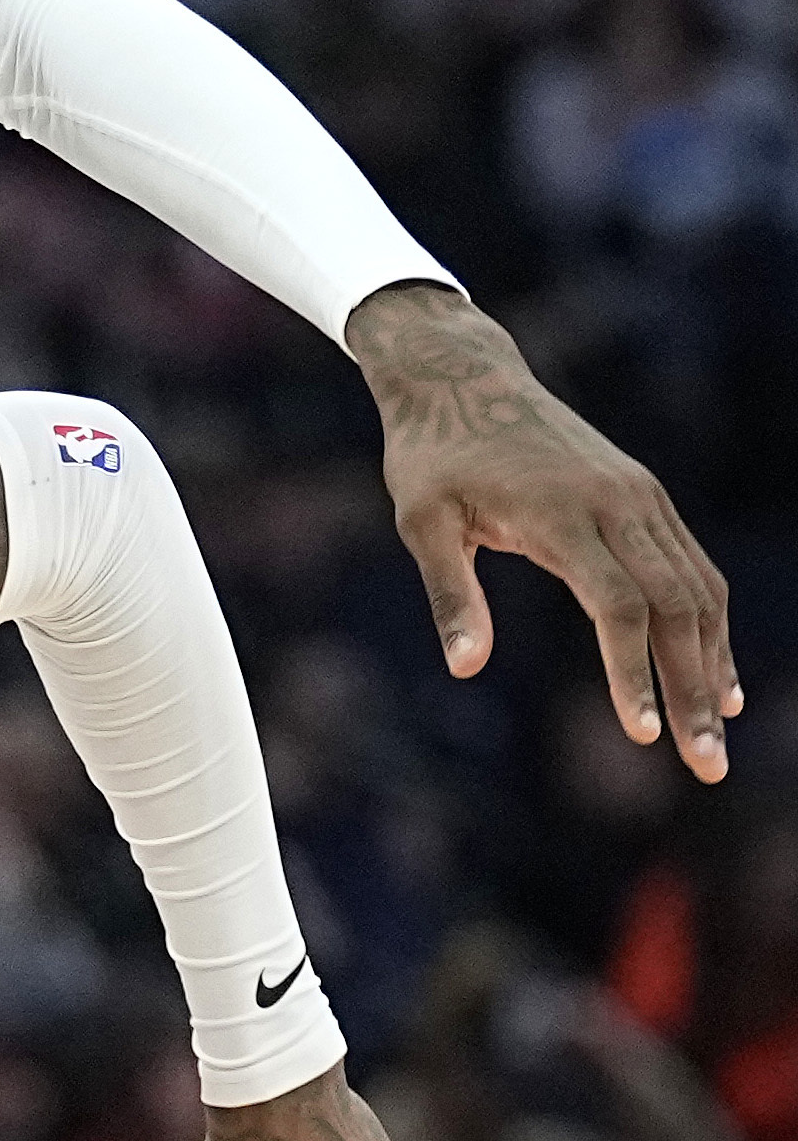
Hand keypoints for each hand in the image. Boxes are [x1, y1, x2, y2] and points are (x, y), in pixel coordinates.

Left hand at [351, 283, 733, 776]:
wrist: (466, 375)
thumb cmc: (434, 455)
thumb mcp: (421, 521)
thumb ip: (449, 592)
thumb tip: (466, 667)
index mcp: (562, 512)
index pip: (617, 605)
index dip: (633, 672)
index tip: (640, 734)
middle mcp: (618, 502)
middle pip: (673, 607)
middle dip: (693, 689)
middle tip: (706, 765)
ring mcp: (640, 496)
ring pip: (695, 590)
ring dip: (712, 666)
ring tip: (714, 739)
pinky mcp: (645, 497)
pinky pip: (691, 568)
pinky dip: (709, 625)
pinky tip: (718, 679)